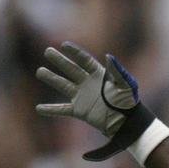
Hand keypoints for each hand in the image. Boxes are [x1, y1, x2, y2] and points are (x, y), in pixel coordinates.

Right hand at [36, 42, 154, 160]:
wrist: (128, 122)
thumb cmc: (129, 102)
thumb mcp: (126, 85)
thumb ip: (117, 71)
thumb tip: (109, 56)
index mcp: (99, 75)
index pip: (84, 60)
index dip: (75, 52)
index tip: (64, 45)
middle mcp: (88, 83)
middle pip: (71, 69)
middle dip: (59, 60)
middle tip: (47, 51)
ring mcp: (82, 97)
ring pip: (63, 85)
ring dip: (51, 78)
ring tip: (40, 71)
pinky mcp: (80, 111)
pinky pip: (63, 109)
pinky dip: (51, 110)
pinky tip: (39, 108)